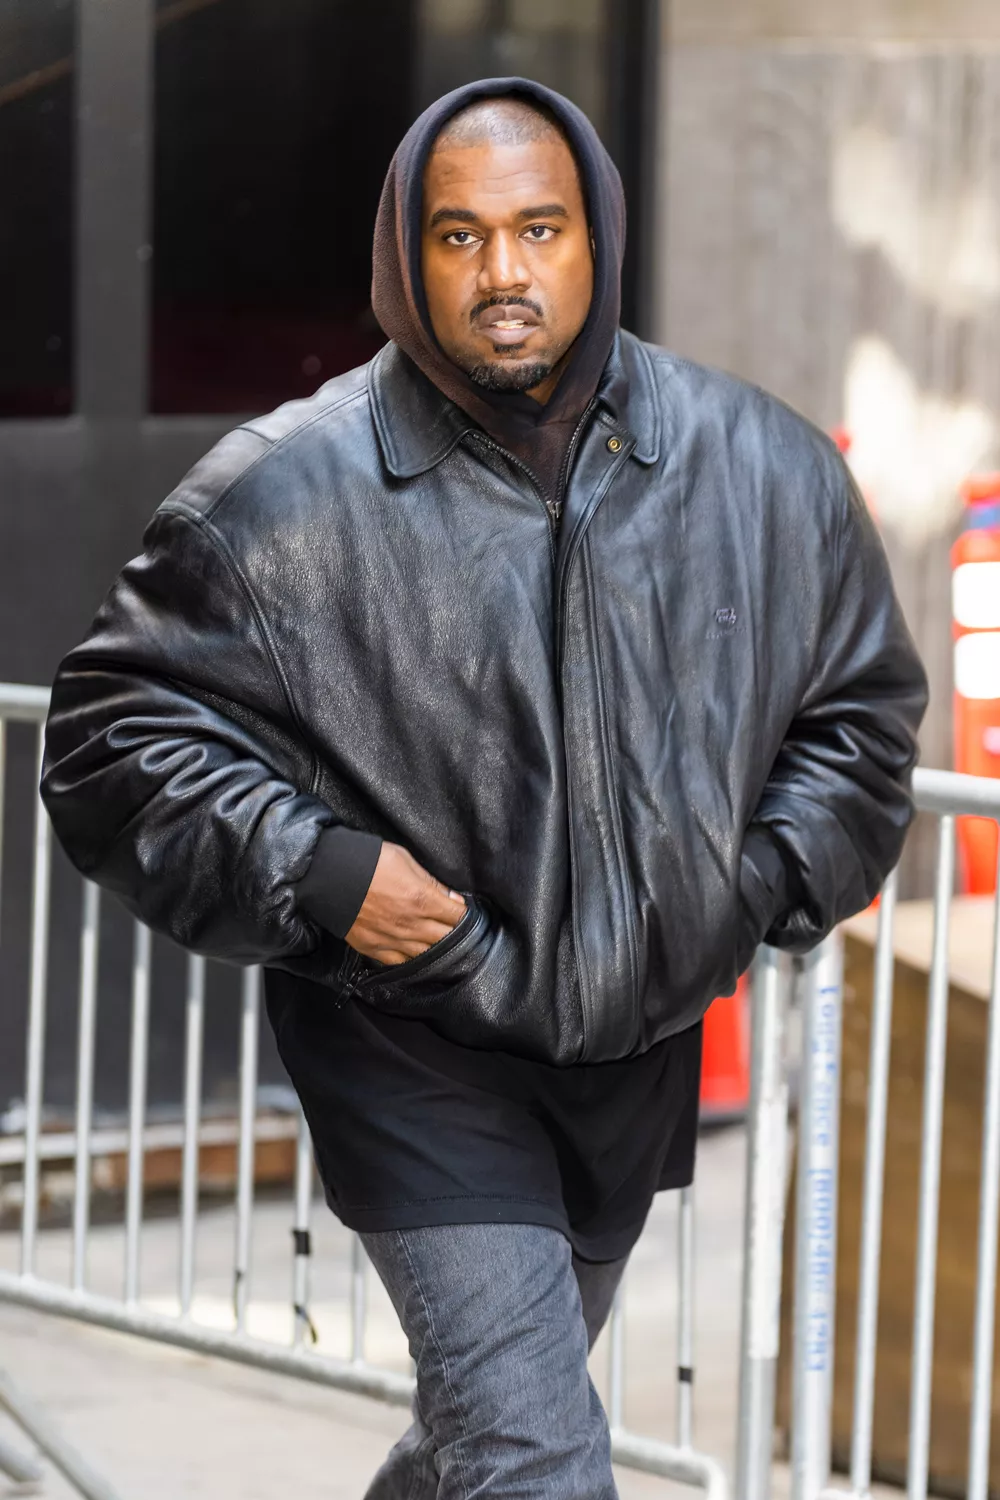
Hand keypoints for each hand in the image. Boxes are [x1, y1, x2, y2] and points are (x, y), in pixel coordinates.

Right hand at [345, 842, 465, 965]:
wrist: (328, 875)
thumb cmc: (367, 861)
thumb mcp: (405, 859)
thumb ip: (431, 881)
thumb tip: (452, 897)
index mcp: (422, 900)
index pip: (458, 916)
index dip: (464, 914)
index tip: (463, 912)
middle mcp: (411, 925)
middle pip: (446, 939)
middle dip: (455, 933)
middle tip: (454, 927)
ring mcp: (392, 940)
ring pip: (426, 955)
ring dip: (435, 949)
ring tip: (437, 942)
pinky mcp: (374, 949)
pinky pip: (400, 963)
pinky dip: (410, 958)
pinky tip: (414, 952)